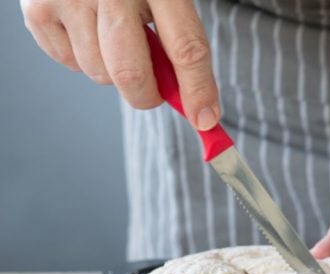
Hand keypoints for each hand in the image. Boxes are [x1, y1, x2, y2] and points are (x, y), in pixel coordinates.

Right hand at [20, 0, 219, 129]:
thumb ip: (178, 39)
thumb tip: (193, 101)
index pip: (186, 48)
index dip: (198, 90)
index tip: (205, 119)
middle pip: (132, 73)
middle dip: (147, 96)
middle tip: (152, 91)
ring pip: (100, 74)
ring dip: (112, 71)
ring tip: (112, 36)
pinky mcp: (37, 8)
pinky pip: (69, 63)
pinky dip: (82, 57)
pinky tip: (86, 27)